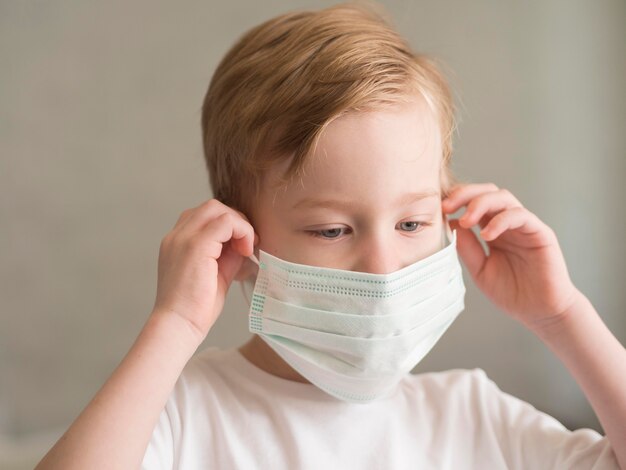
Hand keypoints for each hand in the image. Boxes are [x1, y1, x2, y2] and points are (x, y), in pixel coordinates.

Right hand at [151, 199, 256, 341]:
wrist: (179, 325)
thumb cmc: (195, 307)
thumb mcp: (215, 273)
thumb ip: (226, 254)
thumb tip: (243, 242)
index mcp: (177, 242)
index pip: (204, 216)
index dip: (227, 226)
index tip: (241, 247)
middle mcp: (176, 236)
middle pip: (210, 207)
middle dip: (235, 221)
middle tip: (246, 245)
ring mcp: (183, 238)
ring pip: (217, 209)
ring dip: (239, 225)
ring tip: (246, 248)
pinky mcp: (195, 245)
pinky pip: (225, 221)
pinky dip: (241, 231)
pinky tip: (245, 251)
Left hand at [442, 183, 580, 330]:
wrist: (539, 312)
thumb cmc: (511, 292)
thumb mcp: (479, 269)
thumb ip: (467, 248)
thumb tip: (450, 224)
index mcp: (492, 229)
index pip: (474, 202)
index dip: (456, 200)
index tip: (439, 209)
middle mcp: (508, 223)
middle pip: (487, 192)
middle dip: (465, 194)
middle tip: (447, 207)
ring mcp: (525, 226)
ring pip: (503, 198)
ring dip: (481, 204)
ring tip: (466, 221)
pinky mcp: (541, 233)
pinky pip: (520, 216)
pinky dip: (501, 221)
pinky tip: (487, 236)